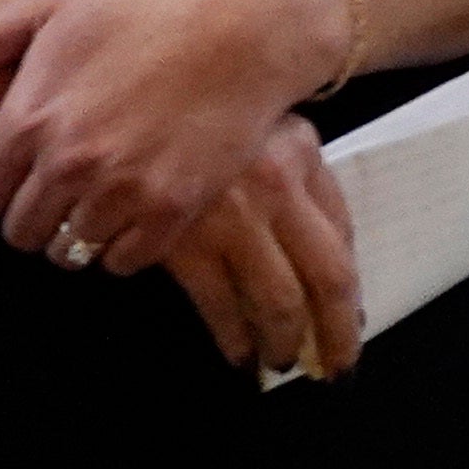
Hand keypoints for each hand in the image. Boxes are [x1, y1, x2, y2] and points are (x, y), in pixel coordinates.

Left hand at [0, 0, 351, 276]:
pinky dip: (125, 247)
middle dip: (34, 215)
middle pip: (22, 232)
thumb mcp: (51, 2)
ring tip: (101, 202)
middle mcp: (69, 163)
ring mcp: (123, 189)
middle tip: (63, 190)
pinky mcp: (174, 208)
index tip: (20, 175)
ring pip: (72, 251)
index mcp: (30, 117)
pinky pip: (126, 261)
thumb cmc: (149, 3)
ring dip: (79, 233)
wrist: (248, 21)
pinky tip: (137, 214)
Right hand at [153, 115, 367, 378]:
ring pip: (278, 301)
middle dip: (336, 333)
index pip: (344, 234)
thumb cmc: (188, 119)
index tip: (351, 324)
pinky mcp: (180, 240)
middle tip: (335, 368)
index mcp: (301, 151)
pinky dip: (234, 339)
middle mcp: (276, 183)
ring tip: (280, 362)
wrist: (117, 100)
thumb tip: (327, 262)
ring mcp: (230, 214)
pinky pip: (220, 305)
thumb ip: (295, 178)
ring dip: (283, 342)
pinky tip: (239, 355)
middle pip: (327, 277)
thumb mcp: (257, 128)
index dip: (351, 288)